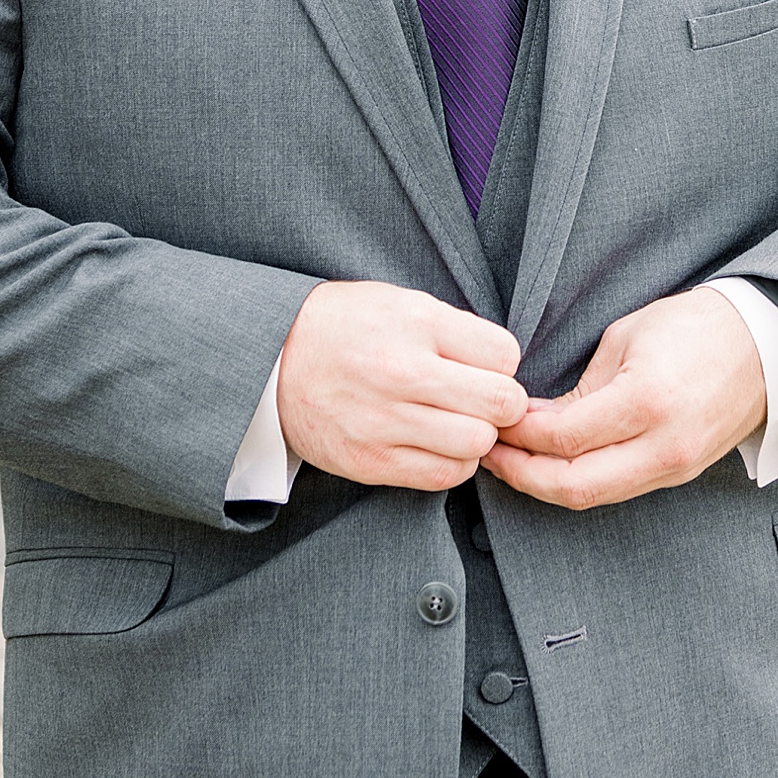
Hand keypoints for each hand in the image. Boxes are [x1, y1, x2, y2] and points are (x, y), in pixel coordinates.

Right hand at [278, 281, 526, 490]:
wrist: (273, 359)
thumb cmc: (345, 326)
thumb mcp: (398, 302)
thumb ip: (453, 329)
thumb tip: (505, 366)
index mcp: (414, 322)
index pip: (504, 354)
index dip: (502, 364)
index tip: (485, 367)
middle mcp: (401, 371)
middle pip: (500, 403)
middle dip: (502, 404)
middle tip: (483, 400)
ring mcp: (383, 420)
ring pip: (476, 444)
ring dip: (477, 437)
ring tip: (457, 422)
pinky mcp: (370, 460)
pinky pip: (443, 475)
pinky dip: (452, 463)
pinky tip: (437, 443)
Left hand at [484, 286, 766, 510]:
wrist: (765, 346)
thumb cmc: (694, 328)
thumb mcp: (626, 338)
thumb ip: (581, 388)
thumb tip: (534, 420)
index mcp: (647, 401)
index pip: (563, 438)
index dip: (518, 436)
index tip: (494, 420)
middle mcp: (663, 445)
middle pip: (573, 487)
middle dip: (521, 475)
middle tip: (488, 454)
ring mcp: (675, 467)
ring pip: (594, 498)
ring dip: (544, 486)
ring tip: (511, 462)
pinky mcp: (679, 475)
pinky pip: (617, 492)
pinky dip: (578, 484)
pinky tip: (551, 466)